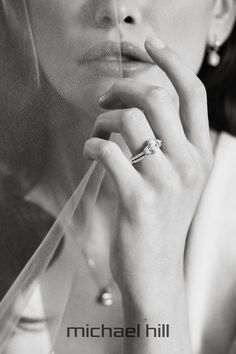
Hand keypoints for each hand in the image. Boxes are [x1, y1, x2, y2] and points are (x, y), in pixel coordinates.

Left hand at [84, 36, 212, 310]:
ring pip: (127, 123)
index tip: (150, 42)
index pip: (193, 93)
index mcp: (201, 154)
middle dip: (122, 89)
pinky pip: (107, 152)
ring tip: (97, 135)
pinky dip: (92, 146)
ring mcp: (166, 181)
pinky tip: (92, 153)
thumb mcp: (179, 179)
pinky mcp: (138, 199)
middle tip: (104, 98)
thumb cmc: (162, 220)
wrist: (156, 270)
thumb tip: (140, 105)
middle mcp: (189, 163)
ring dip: (103, 122)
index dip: (172, 61)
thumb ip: (171, 142)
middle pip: (154, 98)